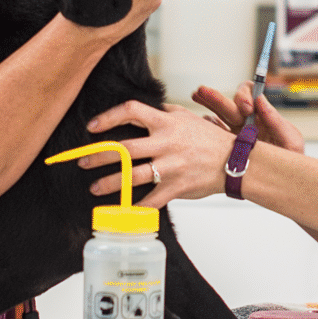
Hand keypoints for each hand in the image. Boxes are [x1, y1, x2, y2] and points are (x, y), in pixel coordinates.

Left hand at [81, 99, 233, 207]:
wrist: (234, 162)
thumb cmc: (210, 139)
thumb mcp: (187, 116)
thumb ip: (164, 111)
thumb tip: (144, 108)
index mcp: (166, 123)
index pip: (131, 112)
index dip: (108, 117)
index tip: (92, 127)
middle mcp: (166, 143)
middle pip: (124, 149)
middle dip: (99, 156)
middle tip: (83, 161)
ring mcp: (171, 167)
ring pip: (132, 176)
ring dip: (110, 183)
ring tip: (95, 187)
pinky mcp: (176, 187)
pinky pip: (151, 200)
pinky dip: (135, 208)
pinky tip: (123, 210)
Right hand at [190, 81, 305, 154]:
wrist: (283, 186)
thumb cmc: (291, 163)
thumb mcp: (290, 141)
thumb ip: (276, 121)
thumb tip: (260, 99)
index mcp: (262, 117)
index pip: (251, 96)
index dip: (245, 96)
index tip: (246, 108)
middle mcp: (247, 124)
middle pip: (229, 105)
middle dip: (216, 97)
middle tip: (203, 91)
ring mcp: (234, 137)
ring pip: (217, 116)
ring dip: (206, 104)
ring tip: (196, 95)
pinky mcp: (226, 151)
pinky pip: (212, 135)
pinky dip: (205, 127)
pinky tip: (198, 122)